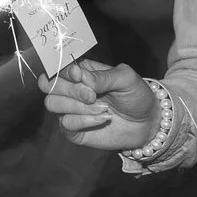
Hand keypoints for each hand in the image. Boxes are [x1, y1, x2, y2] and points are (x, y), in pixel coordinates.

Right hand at [41, 57, 159, 151]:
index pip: (58, 67)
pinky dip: (84, 121)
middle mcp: (71, 89)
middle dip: (70, 90)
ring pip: (52, 104)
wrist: (147, 123)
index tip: (78, 76)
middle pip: (48, 85)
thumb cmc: (136, 96)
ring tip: (103, 109)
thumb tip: (79, 75)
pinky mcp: (73, 129)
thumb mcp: (126, 79)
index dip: (63, 72)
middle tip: (93, 96)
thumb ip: (103, 76)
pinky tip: (103, 119)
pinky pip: (65, 123)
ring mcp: (71, 109)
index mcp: (81, 72)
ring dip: (78, 107)